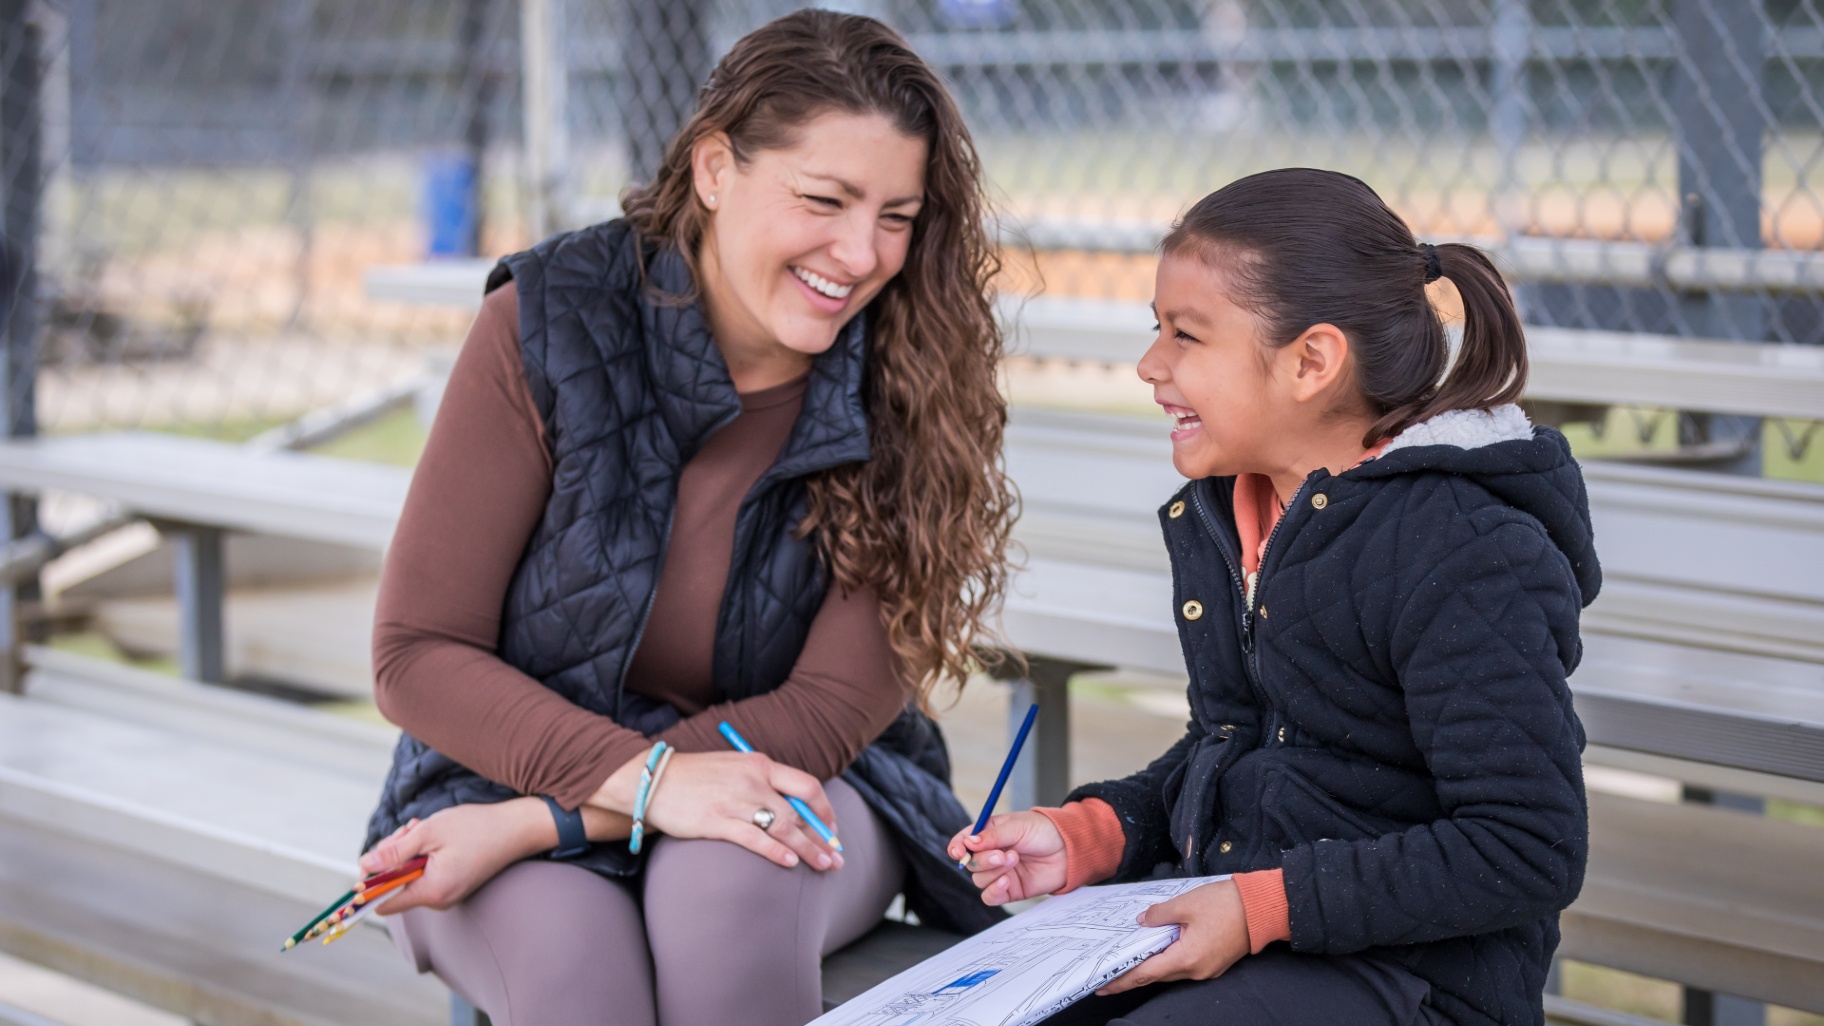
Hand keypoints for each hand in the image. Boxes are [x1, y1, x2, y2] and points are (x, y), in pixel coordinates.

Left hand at [357, 798, 551, 913]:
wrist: (518, 828)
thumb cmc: (477, 828)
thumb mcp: (429, 833)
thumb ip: (394, 853)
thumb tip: (364, 866)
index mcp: (432, 891)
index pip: (383, 903)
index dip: (369, 883)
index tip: (373, 857)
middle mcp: (438, 900)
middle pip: (394, 887)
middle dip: (391, 857)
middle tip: (406, 831)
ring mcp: (447, 893)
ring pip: (408, 877)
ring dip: (406, 851)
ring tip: (420, 828)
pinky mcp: (453, 884)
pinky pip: (424, 874)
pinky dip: (421, 855)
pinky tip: (432, 836)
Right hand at [590, 750, 843, 871]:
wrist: (653, 780)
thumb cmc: (695, 777)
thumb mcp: (734, 767)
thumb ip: (762, 782)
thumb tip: (794, 809)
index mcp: (760, 764)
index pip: (807, 785)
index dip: (825, 810)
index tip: (833, 829)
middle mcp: (753, 780)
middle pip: (800, 810)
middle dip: (823, 836)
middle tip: (837, 857)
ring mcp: (735, 801)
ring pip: (783, 827)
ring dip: (807, 849)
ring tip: (823, 865)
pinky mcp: (716, 821)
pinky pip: (754, 838)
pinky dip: (776, 852)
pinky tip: (789, 863)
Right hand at [946, 811, 1068, 904]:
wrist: (1070, 850)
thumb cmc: (1044, 831)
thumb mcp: (1018, 826)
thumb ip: (993, 836)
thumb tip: (969, 843)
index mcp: (989, 834)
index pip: (963, 841)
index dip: (957, 847)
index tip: (958, 852)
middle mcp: (991, 854)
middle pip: (971, 863)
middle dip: (983, 860)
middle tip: (1003, 854)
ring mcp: (1000, 873)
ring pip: (979, 879)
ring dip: (994, 872)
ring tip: (1015, 859)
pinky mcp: (1010, 890)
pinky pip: (990, 897)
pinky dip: (994, 891)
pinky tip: (1006, 881)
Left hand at [1096, 879, 1250, 995]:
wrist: (1262, 907)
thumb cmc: (1226, 904)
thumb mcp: (1186, 904)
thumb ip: (1159, 915)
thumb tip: (1142, 922)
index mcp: (1186, 958)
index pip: (1146, 974)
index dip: (1122, 980)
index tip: (1103, 986)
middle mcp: (1196, 970)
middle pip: (1157, 975)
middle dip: (1132, 974)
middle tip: (1108, 973)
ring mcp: (1207, 969)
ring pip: (1171, 970)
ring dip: (1151, 966)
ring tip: (1128, 960)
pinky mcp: (1214, 962)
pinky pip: (1184, 964)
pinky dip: (1168, 959)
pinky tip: (1157, 949)